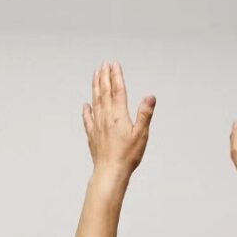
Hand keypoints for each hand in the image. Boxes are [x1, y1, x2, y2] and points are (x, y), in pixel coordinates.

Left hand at [82, 62, 155, 179]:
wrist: (110, 172)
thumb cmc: (127, 156)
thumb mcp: (141, 135)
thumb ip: (145, 114)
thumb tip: (150, 97)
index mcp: (119, 115)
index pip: (117, 90)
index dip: (116, 76)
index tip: (114, 64)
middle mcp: (106, 117)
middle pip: (104, 92)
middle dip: (104, 77)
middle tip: (103, 65)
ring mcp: (97, 125)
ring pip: (95, 101)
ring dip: (95, 87)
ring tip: (95, 75)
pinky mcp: (92, 135)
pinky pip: (88, 119)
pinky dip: (87, 110)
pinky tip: (86, 105)